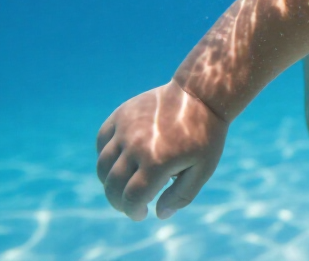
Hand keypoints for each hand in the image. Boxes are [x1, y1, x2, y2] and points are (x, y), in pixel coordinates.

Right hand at [96, 80, 227, 219]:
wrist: (201, 94)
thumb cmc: (206, 135)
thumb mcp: (203, 168)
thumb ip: (182, 195)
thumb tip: (159, 215)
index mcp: (158, 161)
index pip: (132, 198)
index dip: (133, 211)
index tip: (141, 214)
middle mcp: (136, 145)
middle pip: (112, 185)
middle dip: (118, 202)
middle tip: (130, 205)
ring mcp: (126, 128)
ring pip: (102, 166)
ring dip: (109, 182)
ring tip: (125, 184)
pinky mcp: (121, 115)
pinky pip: (102, 141)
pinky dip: (105, 156)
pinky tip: (121, 161)